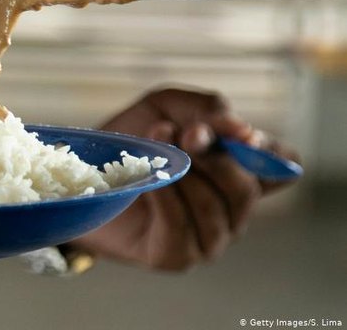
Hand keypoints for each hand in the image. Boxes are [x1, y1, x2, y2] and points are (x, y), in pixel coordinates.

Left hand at [70, 88, 299, 270]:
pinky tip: (147, 179)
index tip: (234, 132)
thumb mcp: (165, 106)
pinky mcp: (175, 256)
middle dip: (212, 156)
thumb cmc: (129, 139)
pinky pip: (182, 227)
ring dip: (183, 172)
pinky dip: (165, 197)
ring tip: (153, 146)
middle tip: (178, 132)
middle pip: (247, 187)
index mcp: (237, 171)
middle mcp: (230, 210)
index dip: (267, 150)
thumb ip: (205, 107)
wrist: (78, 173)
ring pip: (216, 208)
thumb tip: (240, 130)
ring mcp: (206, 238)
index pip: (282, 167)